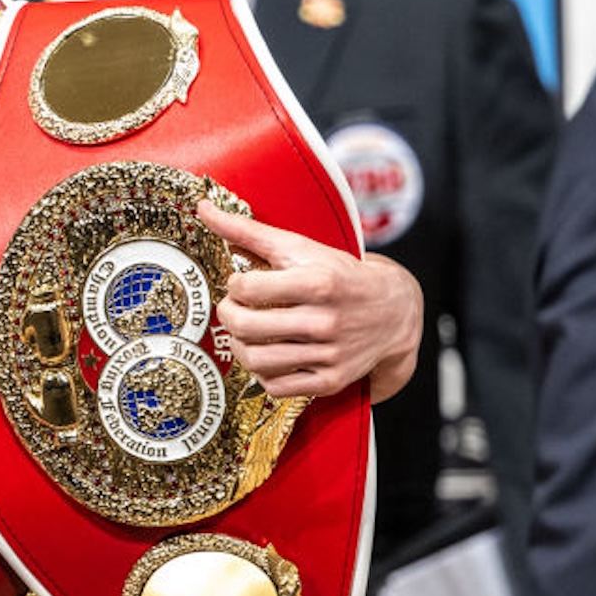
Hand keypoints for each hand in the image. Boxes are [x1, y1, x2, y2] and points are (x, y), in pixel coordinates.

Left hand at [199, 199, 420, 403]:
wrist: (393, 309)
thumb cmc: (338, 273)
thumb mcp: (299, 247)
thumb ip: (247, 230)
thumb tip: (202, 208)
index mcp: (317, 283)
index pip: (247, 288)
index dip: (234, 285)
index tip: (241, 284)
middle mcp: (325, 321)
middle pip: (246, 327)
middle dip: (228, 315)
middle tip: (232, 308)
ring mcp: (329, 354)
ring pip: (257, 360)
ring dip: (239, 345)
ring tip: (245, 331)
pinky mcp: (331, 380)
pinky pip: (276, 387)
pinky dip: (262, 373)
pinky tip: (266, 353)